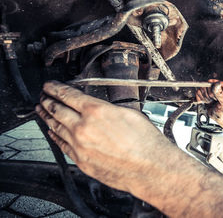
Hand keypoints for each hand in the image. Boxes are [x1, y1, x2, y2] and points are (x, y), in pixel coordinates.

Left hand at [35, 81, 167, 192]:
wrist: (150, 168)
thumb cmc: (145, 142)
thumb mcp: (128, 113)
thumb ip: (106, 108)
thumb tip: (96, 107)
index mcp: (96, 111)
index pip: (68, 95)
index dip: (55, 88)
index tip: (50, 86)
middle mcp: (83, 128)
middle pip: (57, 110)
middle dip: (47, 100)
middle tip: (43, 95)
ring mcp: (80, 146)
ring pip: (55, 127)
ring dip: (46, 117)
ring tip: (41, 110)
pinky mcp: (81, 161)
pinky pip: (62, 146)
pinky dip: (54, 136)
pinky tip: (51, 131)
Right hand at [195, 79, 222, 124]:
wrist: (218, 117)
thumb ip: (220, 94)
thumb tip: (216, 85)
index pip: (215, 83)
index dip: (214, 91)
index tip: (216, 97)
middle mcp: (215, 86)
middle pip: (207, 85)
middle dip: (209, 95)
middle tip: (213, 101)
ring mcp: (208, 89)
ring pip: (201, 88)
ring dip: (205, 98)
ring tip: (210, 102)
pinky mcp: (202, 93)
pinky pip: (197, 93)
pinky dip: (200, 99)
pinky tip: (206, 102)